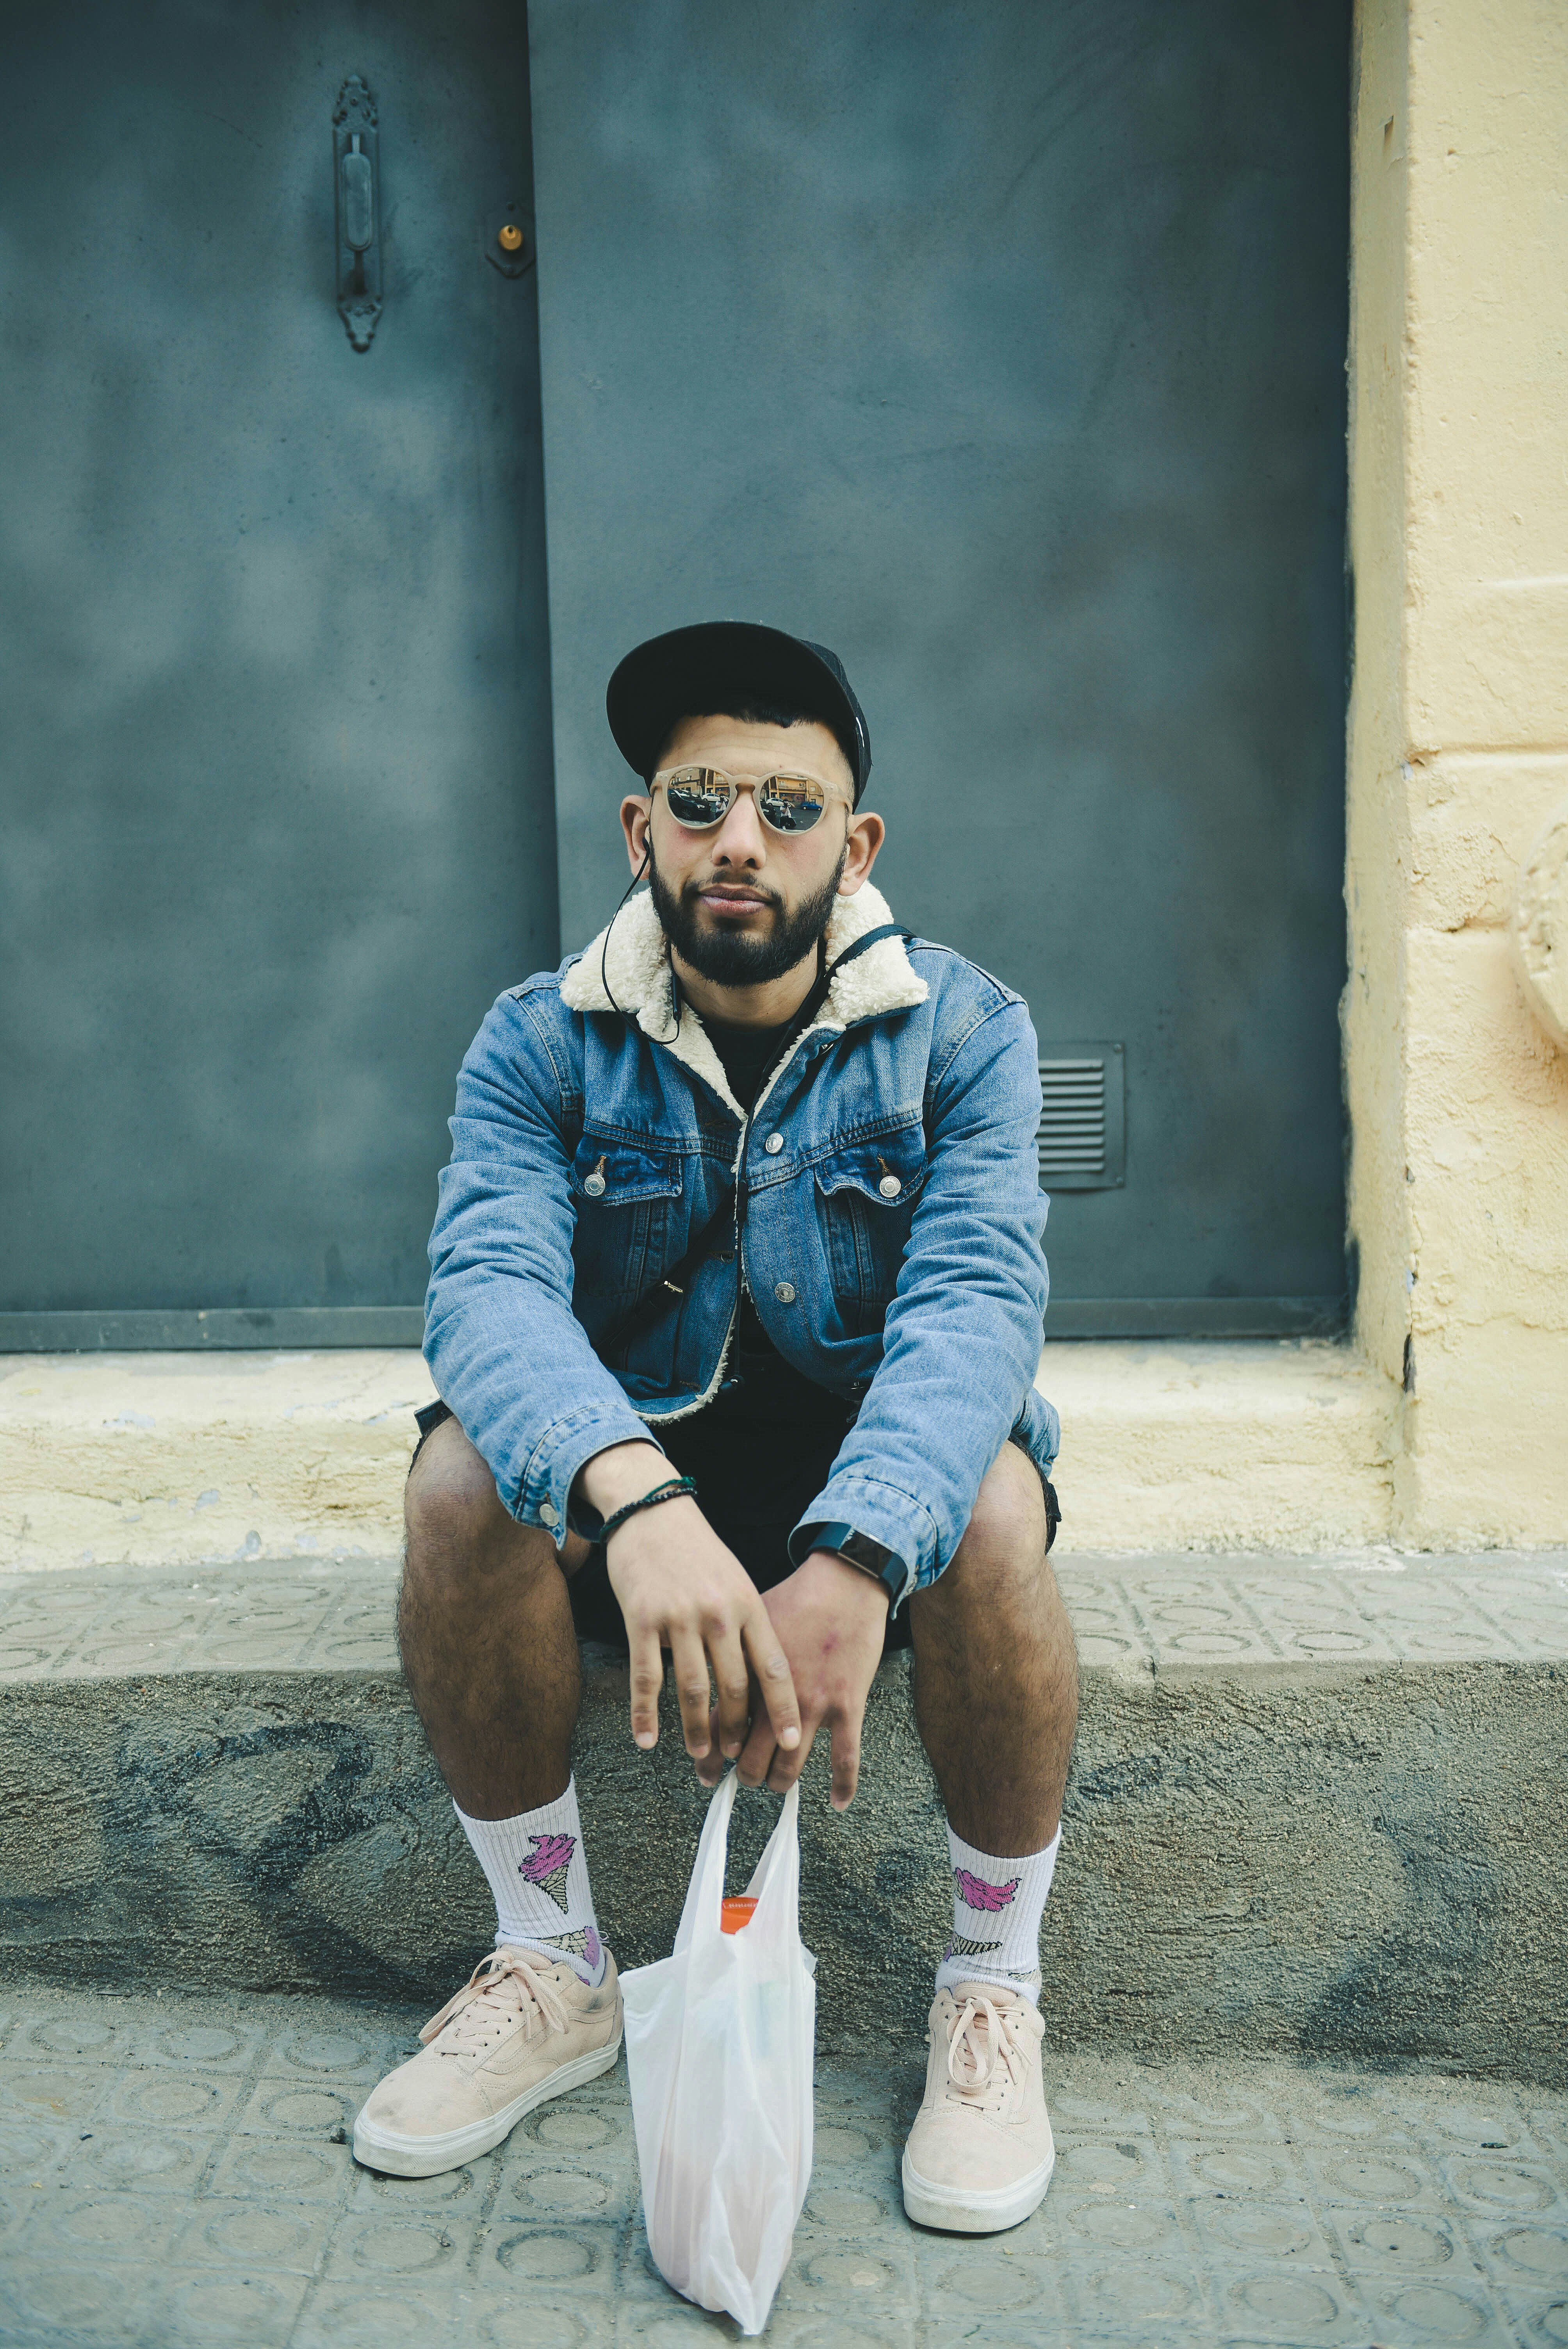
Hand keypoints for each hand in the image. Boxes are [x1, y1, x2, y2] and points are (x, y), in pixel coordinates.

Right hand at [576, 1442, 800, 1764]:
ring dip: (697, 1730)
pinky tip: (647, 1740)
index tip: (790, 1742)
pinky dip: (645, 1714)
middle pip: (733, 1687)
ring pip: (692, 1689)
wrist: (653, 1510)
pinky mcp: (641, 1619)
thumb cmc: (698, 1551)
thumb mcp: (735, 1582)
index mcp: (748, 1604)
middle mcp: (718, 1613)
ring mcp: (678, 1617)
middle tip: (736, 1760)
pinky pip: (645, 1677)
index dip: (782, 1709)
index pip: (772, 1667)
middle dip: (737, 1730)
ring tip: (701, 1756)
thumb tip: (756, 1679)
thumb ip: (746, 1625)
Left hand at [705, 1549, 887, 1810]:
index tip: (706, 1770)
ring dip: (779, 1782)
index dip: (710, 1757)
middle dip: (744, 1776)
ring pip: (790, 1767)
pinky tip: (837, 1803)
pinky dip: (842, 1785)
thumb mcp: (750, 1627)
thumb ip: (728, 1660)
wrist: (844, 1582)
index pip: (719, 1729)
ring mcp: (815, 1704)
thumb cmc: (795, 1600)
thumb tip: (703, 1687)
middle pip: (751, 1758)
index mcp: (748, 1676)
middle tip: (743, 1777)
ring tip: (776, 1783)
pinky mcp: (848, 1705)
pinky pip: (846, 1757)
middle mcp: (777, 1696)